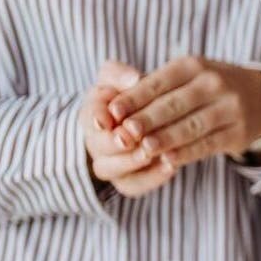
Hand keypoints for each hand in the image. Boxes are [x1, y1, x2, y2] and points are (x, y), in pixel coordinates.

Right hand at [83, 60, 175, 197]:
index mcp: (93, 114)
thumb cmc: (132, 93)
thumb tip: (133, 78)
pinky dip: (151, 179)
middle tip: (131, 137)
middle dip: (114, 143)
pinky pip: (135, 185)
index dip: (97, 118)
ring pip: (114, 171)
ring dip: (132, 162)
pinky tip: (171, 166)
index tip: (110, 116)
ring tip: (154, 153)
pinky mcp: (130, 180)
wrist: (150, 117)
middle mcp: (97, 143)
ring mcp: (112, 164)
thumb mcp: (123, 78)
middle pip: (98, 148)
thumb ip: (122, 75)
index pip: (89, 117)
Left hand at [104, 56, 260, 171]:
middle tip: (123, 134)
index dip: (134, 97)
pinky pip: (208, 144)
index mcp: (193, 65)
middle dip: (146, 120)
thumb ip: (150, 86)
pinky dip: (187, 153)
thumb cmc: (205, 86)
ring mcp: (229, 108)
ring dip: (165, 138)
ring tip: (142, 149)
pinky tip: (168, 160)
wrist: (259, 96)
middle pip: (174, 104)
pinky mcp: (237, 133)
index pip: (159, 82)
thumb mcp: (183, 74)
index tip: (112, 112)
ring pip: (191, 125)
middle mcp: (213, 83)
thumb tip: (114, 107)